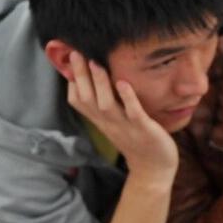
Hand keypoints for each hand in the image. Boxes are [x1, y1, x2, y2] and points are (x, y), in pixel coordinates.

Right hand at [65, 51, 177, 178]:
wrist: (153, 169)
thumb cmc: (135, 141)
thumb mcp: (114, 123)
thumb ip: (103, 106)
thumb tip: (94, 83)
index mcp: (101, 121)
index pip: (77, 101)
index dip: (71, 81)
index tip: (69, 58)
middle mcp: (109, 123)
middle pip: (87, 99)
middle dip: (81, 76)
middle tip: (76, 53)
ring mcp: (126, 126)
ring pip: (106, 105)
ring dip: (100, 84)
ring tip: (95, 63)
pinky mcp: (144, 129)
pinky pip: (134, 113)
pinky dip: (128, 99)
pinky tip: (124, 83)